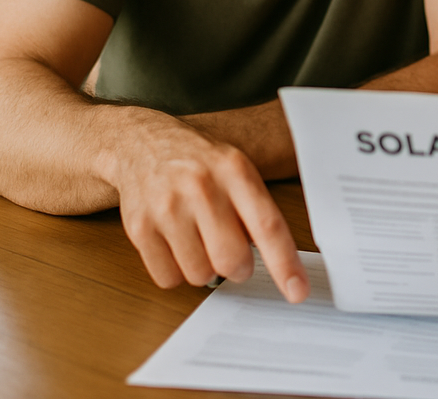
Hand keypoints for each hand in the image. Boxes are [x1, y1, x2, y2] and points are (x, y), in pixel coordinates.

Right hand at [111, 114, 308, 303]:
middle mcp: (202, 188)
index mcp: (235, 171)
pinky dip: (177, 272)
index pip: (267, 225)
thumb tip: (276, 261)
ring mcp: (168, 209)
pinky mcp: (139, 229)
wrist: (142, 145)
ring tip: (199, 239)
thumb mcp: (236, 170)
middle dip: (239, 268)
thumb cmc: (200, 163)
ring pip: (200, 275)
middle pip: (232, 259)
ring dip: (206, 267)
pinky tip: (177, 244)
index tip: (297, 291)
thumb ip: (255, 209)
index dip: (284, 263)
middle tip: (234, 254)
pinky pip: (168, 279)